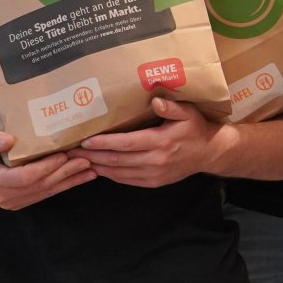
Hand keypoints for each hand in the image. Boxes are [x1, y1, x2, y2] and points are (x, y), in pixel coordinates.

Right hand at [0, 131, 95, 209]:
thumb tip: (9, 140)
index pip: (25, 177)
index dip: (46, 167)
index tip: (63, 155)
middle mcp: (4, 196)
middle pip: (40, 185)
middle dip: (65, 173)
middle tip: (86, 159)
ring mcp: (13, 202)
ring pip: (46, 192)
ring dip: (70, 181)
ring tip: (91, 169)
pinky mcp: (21, 202)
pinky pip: (45, 194)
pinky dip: (64, 185)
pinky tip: (80, 177)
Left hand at [69, 98, 228, 186]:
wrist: (209, 153)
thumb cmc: (195, 129)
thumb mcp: (188, 112)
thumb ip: (171, 107)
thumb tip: (155, 101)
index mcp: (161, 142)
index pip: (127, 143)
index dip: (105, 143)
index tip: (86, 141)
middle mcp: (155, 160)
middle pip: (118, 160)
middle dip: (94, 156)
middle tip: (73, 152)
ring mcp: (154, 174)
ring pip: (119, 172)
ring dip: (98, 167)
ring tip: (80, 160)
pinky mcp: (154, 182)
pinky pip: (127, 180)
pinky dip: (111, 175)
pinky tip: (99, 168)